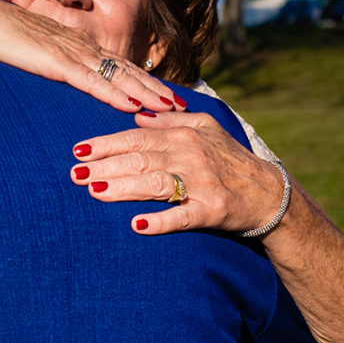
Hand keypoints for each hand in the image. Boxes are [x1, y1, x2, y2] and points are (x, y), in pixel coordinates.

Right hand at [0, 0, 180, 112]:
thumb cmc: (5, 38)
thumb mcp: (38, 54)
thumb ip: (56, 66)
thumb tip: (67, 79)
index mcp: (79, 45)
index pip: (121, 65)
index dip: (146, 81)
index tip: (168, 96)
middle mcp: (83, 46)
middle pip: (129, 70)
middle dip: (157, 89)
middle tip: (184, 106)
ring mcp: (73, 53)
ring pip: (119, 76)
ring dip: (146, 94)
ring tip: (170, 109)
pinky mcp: (58, 62)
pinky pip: (93, 82)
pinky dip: (116, 94)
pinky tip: (133, 106)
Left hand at [69, 111, 285, 233]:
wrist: (268, 193)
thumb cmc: (230, 159)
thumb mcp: (204, 128)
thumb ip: (169, 121)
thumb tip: (137, 116)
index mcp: (184, 135)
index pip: (136, 137)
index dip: (106, 143)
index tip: (78, 150)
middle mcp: (191, 155)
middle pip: (140, 159)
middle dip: (105, 165)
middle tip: (75, 174)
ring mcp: (201, 183)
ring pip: (155, 183)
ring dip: (123, 188)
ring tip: (95, 191)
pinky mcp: (212, 210)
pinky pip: (182, 216)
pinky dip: (160, 221)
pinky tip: (137, 225)